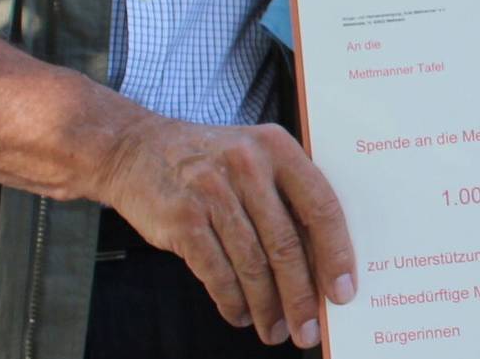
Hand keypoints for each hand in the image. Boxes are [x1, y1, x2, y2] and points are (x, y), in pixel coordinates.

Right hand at [96, 114, 355, 347]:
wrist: (136, 149)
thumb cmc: (210, 160)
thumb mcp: (255, 156)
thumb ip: (287, 196)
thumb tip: (322, 263)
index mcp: (277, 148)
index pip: (320, 206)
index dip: (335, 254)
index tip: (343, 292)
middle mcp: (248, 166)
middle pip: (286, 245)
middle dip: (301, 296)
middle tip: (309, 330)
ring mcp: (212, 192)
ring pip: (252, 265)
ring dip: (267, 307)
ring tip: (276, 331)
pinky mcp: (183, 219)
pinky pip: (216, 273)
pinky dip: (232, 301)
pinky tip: (241, 315)